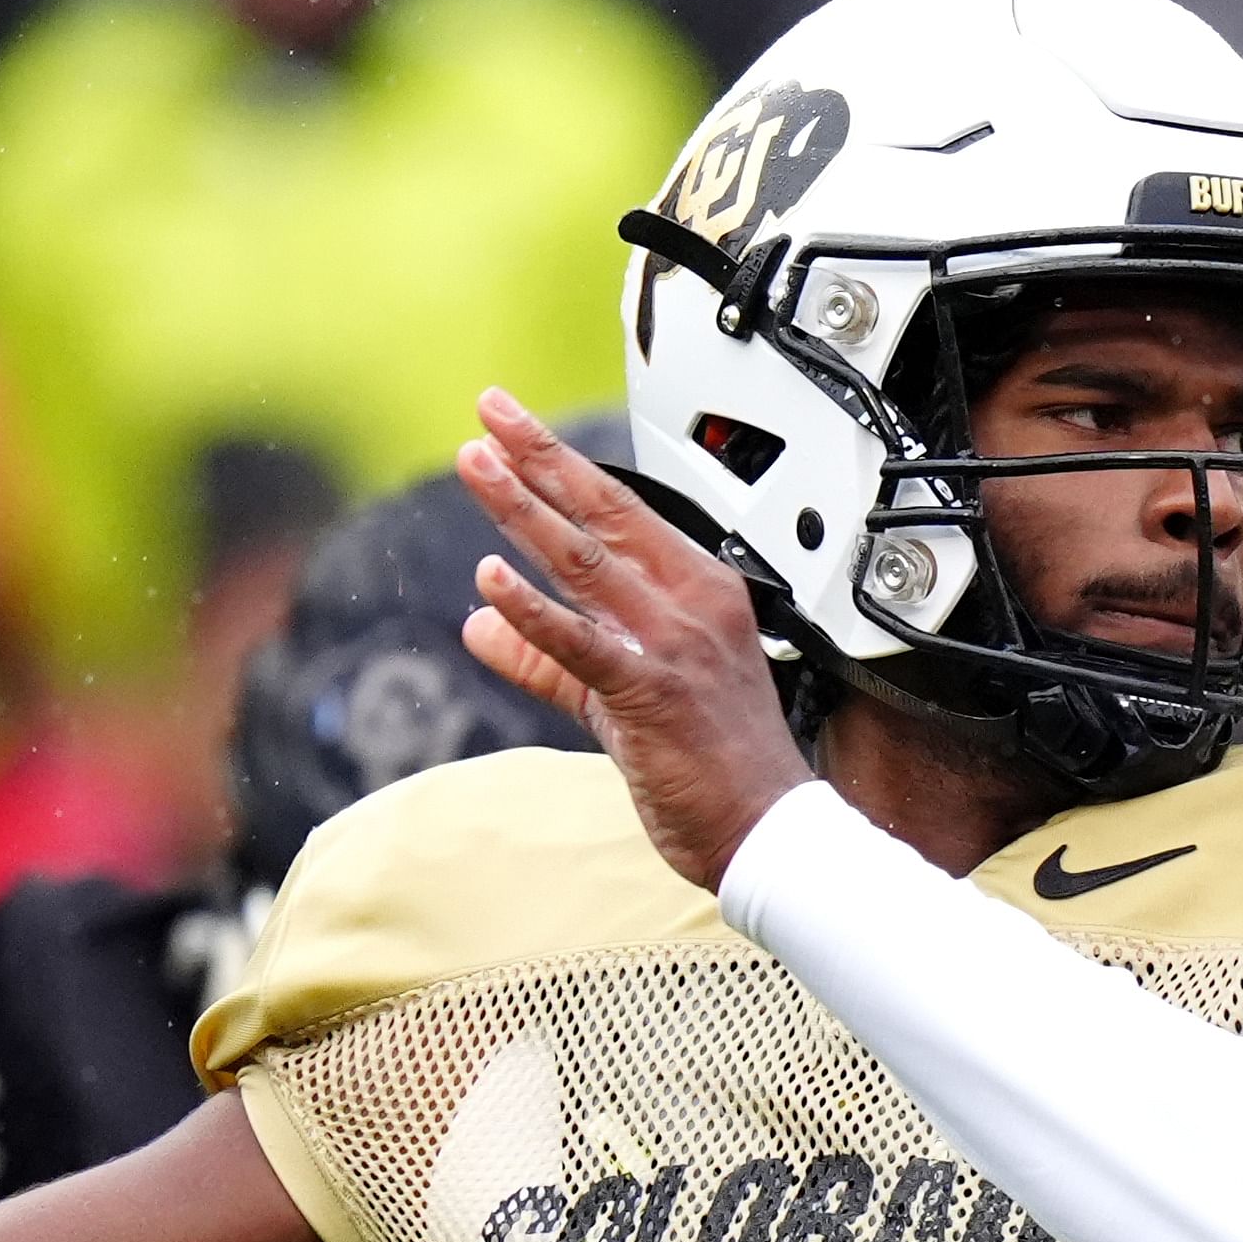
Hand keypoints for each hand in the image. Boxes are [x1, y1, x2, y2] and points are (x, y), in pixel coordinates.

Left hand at [456, 388, 811, 891]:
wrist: (766, 830)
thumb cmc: (714, 763)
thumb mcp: (617, 697)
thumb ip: (545, 658)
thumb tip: (476, 627)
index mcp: (694, 590)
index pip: (617, 511)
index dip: (557, 465)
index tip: (510, 427)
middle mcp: (686, 603)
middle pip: (601, 514)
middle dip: (538, 459)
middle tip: (489, 411)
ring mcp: (670, 645)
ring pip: (584, 562)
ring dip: (523, 510)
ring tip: (476, 465)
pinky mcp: (649, 694)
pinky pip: (581, 644)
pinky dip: (533, 611)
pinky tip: (490, 580)